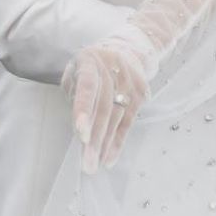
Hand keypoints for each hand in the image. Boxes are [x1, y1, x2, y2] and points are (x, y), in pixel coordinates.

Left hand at [62, 36, 151, 171]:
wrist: (124, 50)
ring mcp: (130, 80)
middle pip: (105, 107)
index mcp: (90, 60)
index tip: (81, 133)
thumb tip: (80, 126)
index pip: (88, 87)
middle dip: (95, 138)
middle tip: (86, 163)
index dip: (84, 109)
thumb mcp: (75, 73)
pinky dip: (118, 142)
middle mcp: (113, 68)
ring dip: (105, 144)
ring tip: (94, 165)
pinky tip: (109, 158)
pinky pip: (128, 122)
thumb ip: (74, 94)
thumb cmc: (89, 69)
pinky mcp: (141, 93)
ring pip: (117, 118)